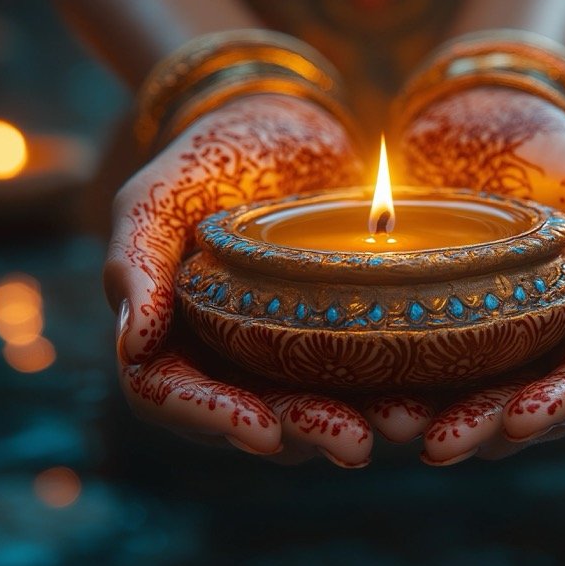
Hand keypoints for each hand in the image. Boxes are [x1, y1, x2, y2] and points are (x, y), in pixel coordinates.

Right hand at [107, 94, 423, 466]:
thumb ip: (135, 261)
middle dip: (303, 434)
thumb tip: (133, 344)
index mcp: (167, 337)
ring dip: (355, 426)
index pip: (171, 397)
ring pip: (312, 410)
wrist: (284, 122)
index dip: (212, 419)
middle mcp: (224, 360)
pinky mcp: (341, 336)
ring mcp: (285, 354)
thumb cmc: (208, 157)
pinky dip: (392, 390)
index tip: (260, 429)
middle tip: (354, 444)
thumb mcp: (157, 195)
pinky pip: (362, 376)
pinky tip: (430, 396)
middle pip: (253, 421)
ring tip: (403, 423)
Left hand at [396, 88, 564, 462]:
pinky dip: (393, 390)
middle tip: (442, 444)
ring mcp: (482, 347)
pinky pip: (414, 372)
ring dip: (435, 424)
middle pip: (520, 412)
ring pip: (465, 404)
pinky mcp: (428, 331)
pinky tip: (366, 398)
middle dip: (482, 430)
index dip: (558, 409)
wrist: (481, 123)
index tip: (519, 417)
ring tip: (397, 430)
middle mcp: (540, 353)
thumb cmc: (560, 160)